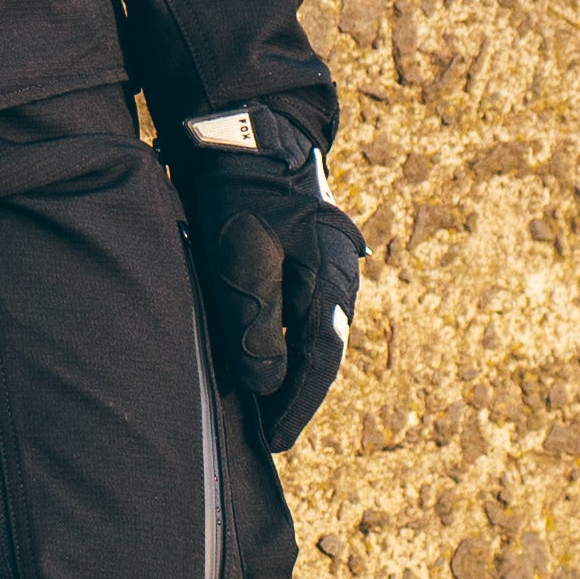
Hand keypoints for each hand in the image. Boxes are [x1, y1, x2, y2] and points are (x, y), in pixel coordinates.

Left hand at [176, 112, 364, 449]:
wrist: (248, 138)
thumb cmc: (243, 195)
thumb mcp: (243, 259)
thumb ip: (255, 323)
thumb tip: (268, 384)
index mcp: (331, 277)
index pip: (320, 358)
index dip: (299, 404)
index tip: (278, 440)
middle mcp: (336, 278)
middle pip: (322, 353)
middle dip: (298, 398)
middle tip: (273, 437)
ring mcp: (322, 269)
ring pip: (311, 337)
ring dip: (292, 376)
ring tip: (267, 414)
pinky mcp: (301, 262)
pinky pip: (298, 318)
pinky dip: (284, 348)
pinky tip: (266, 366)